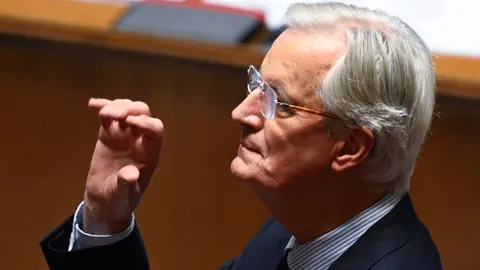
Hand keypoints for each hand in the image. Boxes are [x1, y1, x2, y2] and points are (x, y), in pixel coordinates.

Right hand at [83, 98, 163, 234]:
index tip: (130, 123)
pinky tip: (92, 105)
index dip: (146, 123)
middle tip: (113, 115)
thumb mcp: (122, 196)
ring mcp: (125, 135)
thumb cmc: (119, 200)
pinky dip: (102, 107)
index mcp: (150, 154)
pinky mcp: (109, 134)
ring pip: (127, 111)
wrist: (104, 202)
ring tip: (102, 112)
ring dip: (116, 106)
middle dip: (130, 110)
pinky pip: (108, 116)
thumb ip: (126, 184)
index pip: (155, 131)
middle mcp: (140, 141)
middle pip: (143, 115)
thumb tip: (130, 174)